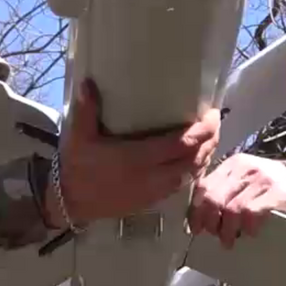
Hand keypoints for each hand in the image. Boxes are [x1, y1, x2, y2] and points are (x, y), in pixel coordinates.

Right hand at [46, 79, 220, 226]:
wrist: (70, 203)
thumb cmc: (77, 167)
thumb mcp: (79, 136)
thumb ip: (87, 109)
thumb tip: (89, 82)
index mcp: (138, 157)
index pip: (182, 145)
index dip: (203, 131)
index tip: (212, 114)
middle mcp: (152, 176)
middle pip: (194, 159)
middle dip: (210, 141)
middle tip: (215, 123)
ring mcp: (154, 191)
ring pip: (191, 174)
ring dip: (205, 157)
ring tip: (210, 139)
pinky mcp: (152, 201)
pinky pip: (182, 186)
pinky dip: (193, 172)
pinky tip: (195, 162)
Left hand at [187, 154, 285, 247]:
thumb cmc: (278, 188)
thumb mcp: (250, 182)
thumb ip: (229, 190)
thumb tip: (205, 215)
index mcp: (234, 164)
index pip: (205, 185)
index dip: (196, 209)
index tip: (196, 227)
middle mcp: (244, 167)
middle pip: (213, 196)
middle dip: (209, 221)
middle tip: (214, 236)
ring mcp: (260, 178)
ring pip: (230, 207)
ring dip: (227, 229)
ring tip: (230, 240)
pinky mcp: (276, 190)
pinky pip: (250, 211)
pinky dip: (247, 226)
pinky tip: (251, 232)